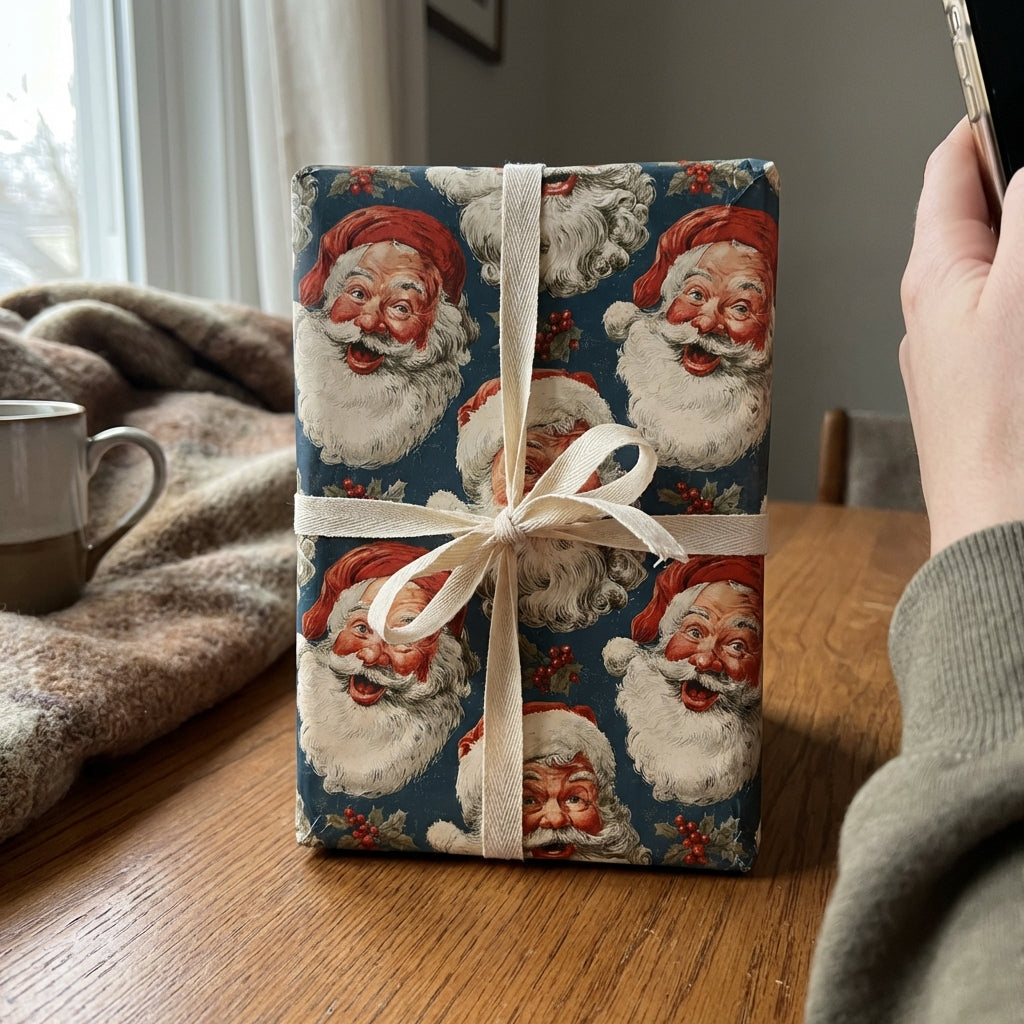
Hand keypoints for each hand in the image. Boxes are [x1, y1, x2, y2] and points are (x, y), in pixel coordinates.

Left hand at [900, 118, 1023, 554]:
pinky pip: (1007, 320)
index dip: (988, 122)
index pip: (949, 167)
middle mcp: (934, 306)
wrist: (1005, 535)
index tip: (1017, 97)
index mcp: (933, 270)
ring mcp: (957, 349)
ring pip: (999, 270)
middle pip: (980, 215)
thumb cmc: (1008, 429)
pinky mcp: (983, 387)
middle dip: (1019, 189)